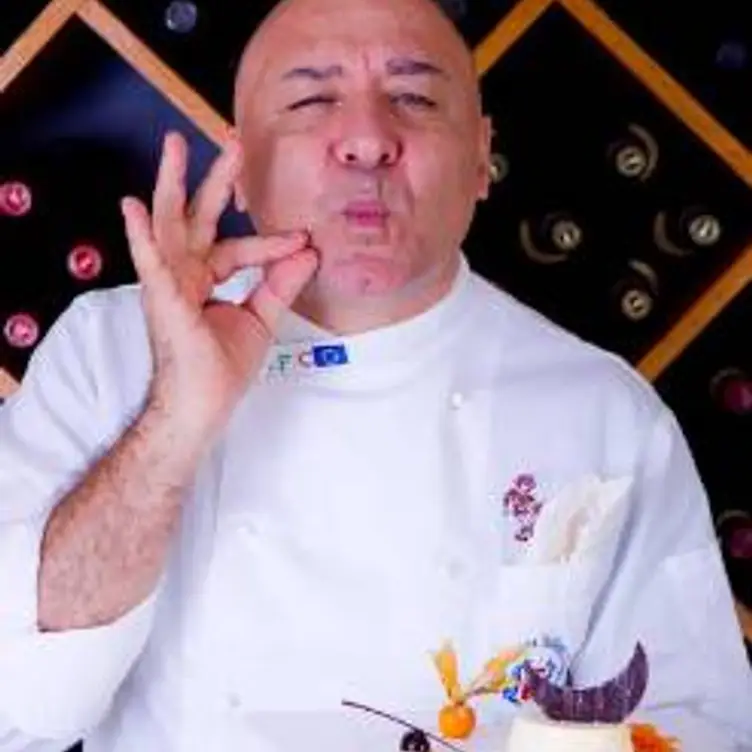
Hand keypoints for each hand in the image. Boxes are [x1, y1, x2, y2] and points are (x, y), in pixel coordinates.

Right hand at [120, 130, 317, 438]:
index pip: (239, 247)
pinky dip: (141, 236)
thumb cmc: (221, 367)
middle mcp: (184, 274)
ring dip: (171, 184)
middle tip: (233, 143)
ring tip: (174, 145)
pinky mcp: (163, 301)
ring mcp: (169, 284)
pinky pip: (150, 265)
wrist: (202, 406)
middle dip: (215, 180)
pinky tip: (131, 207)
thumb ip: (280, 284)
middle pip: (199, 218)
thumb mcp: (260, 318)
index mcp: (205, 278)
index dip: (272, 243)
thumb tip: (309, 253)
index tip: (304, 241)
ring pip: (169, 225)